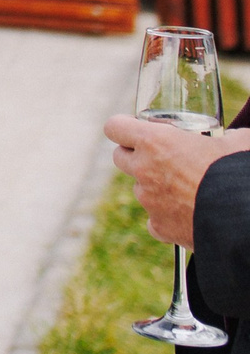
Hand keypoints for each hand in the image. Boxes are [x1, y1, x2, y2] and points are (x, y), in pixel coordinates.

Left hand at [107, 115, 249, 248]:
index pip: (115, 127)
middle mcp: (144, 170)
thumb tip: (232, 138)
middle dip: (136, 155)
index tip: (136, 128)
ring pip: (140, 189)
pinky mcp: (160, 227)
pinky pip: (154, 219)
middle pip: (120, 157)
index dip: (125, 126)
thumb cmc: (239, 172)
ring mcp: (149, 200)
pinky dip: (167, 217)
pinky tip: (187, 213)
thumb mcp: (237, 141)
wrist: (245, 218)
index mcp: (155, 142)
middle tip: (160, 157)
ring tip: (185, 188)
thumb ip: (223, 136)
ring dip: (154, 187)